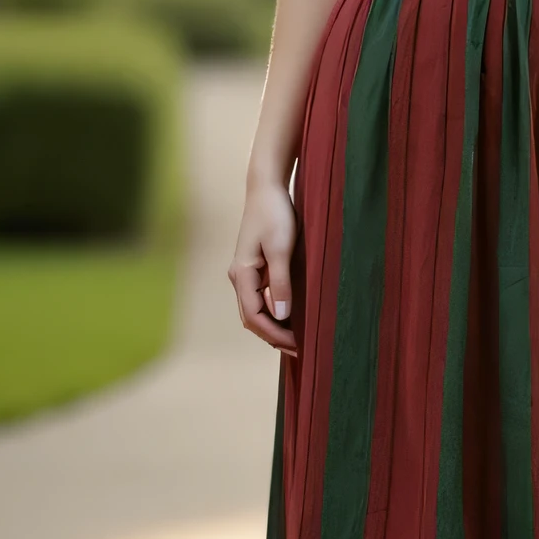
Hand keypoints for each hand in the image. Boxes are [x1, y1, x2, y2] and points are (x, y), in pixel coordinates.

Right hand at [229, 178, 297, 354]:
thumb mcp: (281, 248)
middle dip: (273, 336)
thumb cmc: (274, 214)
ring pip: (256, 310)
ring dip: (273, 326)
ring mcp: (246, 274)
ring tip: (297, 339)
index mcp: (241, 275)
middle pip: (252, 318)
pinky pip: (261, 298)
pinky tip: (291, 318)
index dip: (274, 335)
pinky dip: (274, 312)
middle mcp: (239, 278)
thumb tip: (281, 316)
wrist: (267, 189)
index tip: (297, 345)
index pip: (254, 317)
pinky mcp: (255, 268)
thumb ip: (280, 283)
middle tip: (300, 349)